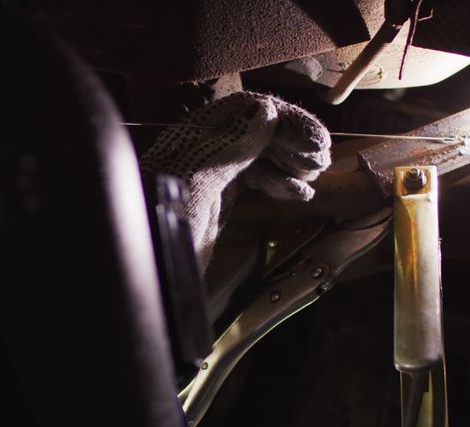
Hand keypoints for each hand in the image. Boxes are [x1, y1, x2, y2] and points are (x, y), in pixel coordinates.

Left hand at [140, 92, 330, 271]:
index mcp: (192, 140)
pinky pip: (252, 180)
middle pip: (256, 131)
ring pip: (258, 156)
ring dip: (290, 163)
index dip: (283, 120)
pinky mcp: (215, 200)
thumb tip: (267, 111)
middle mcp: (201, 152)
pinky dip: (278, 183)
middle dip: (291, 143)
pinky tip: (297, 194)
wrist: (151, 274)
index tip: (312, 142)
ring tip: (311, 176)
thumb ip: (229, 147)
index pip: (245, 110)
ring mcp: (209, 177)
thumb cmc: (162, 228)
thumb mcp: (197, 184)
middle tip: (318, 161)